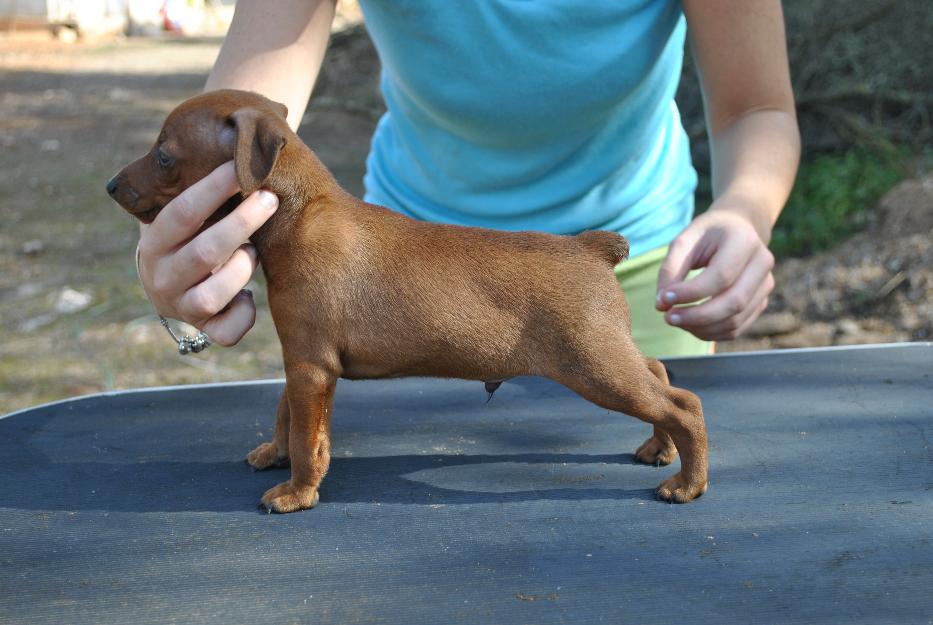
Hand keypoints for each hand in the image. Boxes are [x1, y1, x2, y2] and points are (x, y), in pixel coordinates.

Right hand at [136, 161, 278, 345]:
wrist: (172, 283)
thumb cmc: (193, 233)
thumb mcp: (187, 212)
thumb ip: (203, 185)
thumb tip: (248, 131)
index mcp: (154, 240)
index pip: (182, 212)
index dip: (212, 189)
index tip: (241, 166)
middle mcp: (161, 275)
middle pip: (204, 252)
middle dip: (242, 224)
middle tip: (270, 198)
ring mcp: (181, 305)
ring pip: (212, 294)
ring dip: (241, 270)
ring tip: (253, 253)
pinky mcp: (203, 328)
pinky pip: (225, 332)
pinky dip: (243, 317)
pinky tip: (250, 299)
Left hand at [655, 201, 774, 340]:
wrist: (736, 229)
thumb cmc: (705, 235)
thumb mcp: (684, 241)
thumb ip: (670, 270)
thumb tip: (661, 305)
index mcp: (744, 240)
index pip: (721, 276)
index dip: (691, 293)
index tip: (664, 298)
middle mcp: (762, 263)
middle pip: (734, 302)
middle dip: (697, 316)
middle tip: (668, 318)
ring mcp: (766, 284)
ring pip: (735, 320)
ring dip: (701, 328)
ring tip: (676, 319)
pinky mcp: (761, 302)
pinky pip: (737, 328)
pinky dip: (711, 332)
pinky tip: (691, 325)